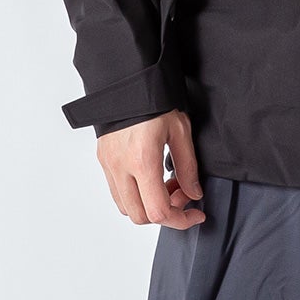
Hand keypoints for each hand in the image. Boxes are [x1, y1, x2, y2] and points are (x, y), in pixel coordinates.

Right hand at [96, 109, 206, 228]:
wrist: (128, 79)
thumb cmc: (156, 98)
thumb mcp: (181, 129)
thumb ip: (188, 166)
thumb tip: (193, 193)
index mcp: (143, 160)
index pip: (159, 211)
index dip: (180, 220)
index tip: (195, 214)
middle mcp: (121, 167)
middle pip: (140, 217)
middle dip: (165, 213)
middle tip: (181, 192)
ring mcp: (109, 165)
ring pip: (126, 207)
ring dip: (148, 205)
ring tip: (166, 182)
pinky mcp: (103, 159)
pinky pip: (117, 192)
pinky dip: (135, 195)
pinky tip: (150, 176)